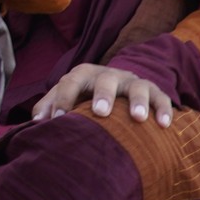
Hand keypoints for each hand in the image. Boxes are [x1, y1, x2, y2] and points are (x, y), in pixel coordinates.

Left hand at [32, 63, 174, 126]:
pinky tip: (164, 125)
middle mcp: (109, 75)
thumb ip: (50, 105)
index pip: (71, 81)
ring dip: (138, 101)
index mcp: (84, 74)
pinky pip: (161, 97)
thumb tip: (36, 122)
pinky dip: (163, 109)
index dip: (63, 98)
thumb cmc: (85, 96)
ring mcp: (133, 82)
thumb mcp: (68, 96)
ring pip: (138, 86)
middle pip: (106, 79)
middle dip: (103, 94)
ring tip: (138, 118)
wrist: (118, 84)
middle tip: (100, 112)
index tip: (58, 119)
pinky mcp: (153, 91)